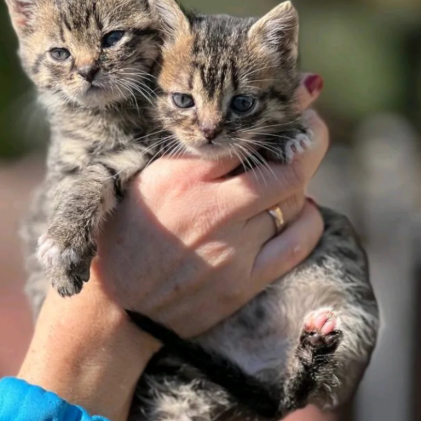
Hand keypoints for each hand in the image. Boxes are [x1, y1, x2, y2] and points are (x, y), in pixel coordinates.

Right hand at [19, 74, 327, 420]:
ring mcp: (233, 247)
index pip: (246, 134)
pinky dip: (307, 221)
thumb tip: (230, 127)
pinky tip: (300, 212)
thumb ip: (183, 156)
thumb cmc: (123, 239)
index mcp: (180, 175)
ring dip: (297, 185)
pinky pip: (298, 242)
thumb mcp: (139, 182)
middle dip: (304, 145)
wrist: (114, 311)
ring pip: (294, 200)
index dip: (273, 119)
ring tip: (288, 178)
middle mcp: (212, 207)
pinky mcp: (245, 281)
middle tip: (305, 134)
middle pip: (287, 167)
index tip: (286, 109)